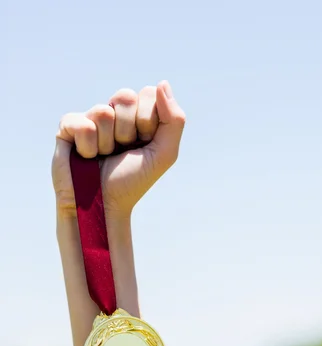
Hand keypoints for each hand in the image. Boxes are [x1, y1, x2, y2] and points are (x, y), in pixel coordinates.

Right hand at [52, 81, 185, 218]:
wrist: (104, 206)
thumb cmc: (133, 181)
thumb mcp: (164, 153)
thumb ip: (174, 119)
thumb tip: (162, 83)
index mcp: (138, 116)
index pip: (148, 93)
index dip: (148, 122)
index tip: (143, 144)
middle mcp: (114, 113)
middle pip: (126, 97)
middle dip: (128, 131)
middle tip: (122, 151)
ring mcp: (90, 118)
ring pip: (104, 111)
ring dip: (107, 142)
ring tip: (103, 156)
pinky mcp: (67, 127)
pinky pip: (82, 124)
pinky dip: (88, 147)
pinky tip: (86, 158)